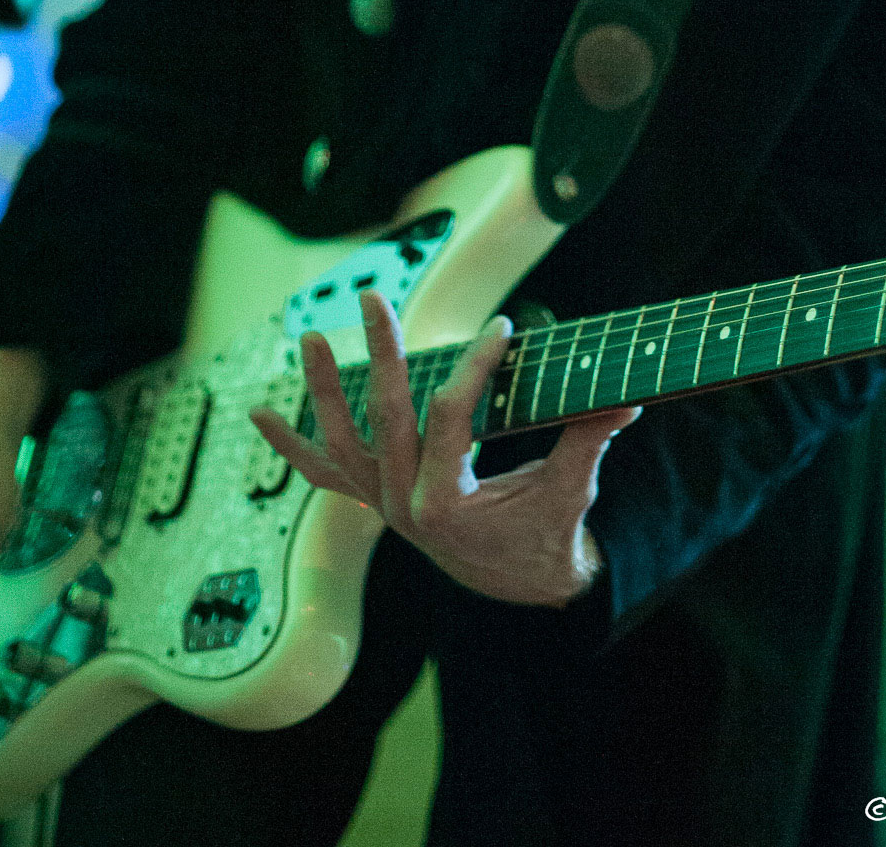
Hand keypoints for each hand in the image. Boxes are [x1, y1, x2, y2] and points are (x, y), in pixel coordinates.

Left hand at [251, 294, 637, 606]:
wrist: (520, 585)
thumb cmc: (547, 534)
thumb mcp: (571, 490)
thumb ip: (590, 440)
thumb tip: (627, 400)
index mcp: (449, 505)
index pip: (452, 418)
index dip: (475, 367)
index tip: (502, 328)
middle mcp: (405, 506)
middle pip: (385, 418)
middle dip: (378, 354)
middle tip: (371, 300)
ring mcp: (383, 505)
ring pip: (342, 442)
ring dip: (322, 390)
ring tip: (310, 339)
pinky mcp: (376, 502)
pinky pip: (325, 474)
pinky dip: (291, 446)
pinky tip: (259, 415)